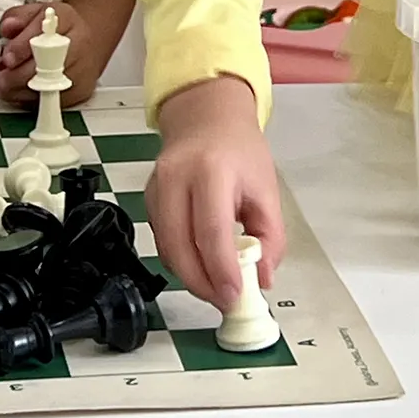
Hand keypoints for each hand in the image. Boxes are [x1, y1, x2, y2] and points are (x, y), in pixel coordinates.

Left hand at [0, 2, 97, 106]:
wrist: (87, 43)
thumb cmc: (60, 29)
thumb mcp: (37, 13)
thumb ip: (18, 18)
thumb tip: (8, 27)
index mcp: (66, 20)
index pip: (44, 33)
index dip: (22, 47)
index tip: (7, 58)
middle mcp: (80, 45)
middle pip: (48, 65)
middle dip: (18, 76)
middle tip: (2, 79)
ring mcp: (83, 70)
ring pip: (50, 88)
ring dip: (22, 91)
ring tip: (6, 88)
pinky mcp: (81, 91)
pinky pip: (54, 102)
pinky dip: (34, 101)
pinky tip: (23, 93)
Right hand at [147, 76, 284, 310]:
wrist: (206, 116)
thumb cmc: (238, 149)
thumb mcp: (266, 188)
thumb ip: (271, 237)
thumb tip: (263, 279)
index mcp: (212, 169)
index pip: (211, 230)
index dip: (222, 271)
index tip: (236, 295)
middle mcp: (177, 176)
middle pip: (179, 245)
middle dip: (202, 283)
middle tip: (225, 301)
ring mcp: (157, 187)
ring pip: (166, 248)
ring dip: (190, 276)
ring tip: (217, 286)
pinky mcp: (148, 197)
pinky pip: (161, 240)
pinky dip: (180, 260)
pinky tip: (201, 263)